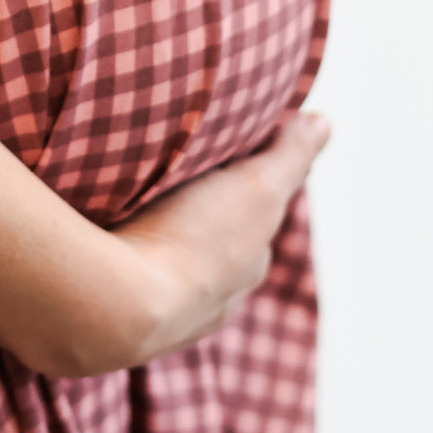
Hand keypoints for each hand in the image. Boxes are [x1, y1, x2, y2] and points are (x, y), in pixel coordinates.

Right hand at [105, 113, 330, 371]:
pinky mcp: (119, 311)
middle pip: (212, 243)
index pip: (253, 217)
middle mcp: (214, 297)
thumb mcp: (256, 185)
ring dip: (156, 233)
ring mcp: (165, 311)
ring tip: (131, 198)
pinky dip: (123, 251)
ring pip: (168, 261)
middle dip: (198, 212)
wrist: (124, 303)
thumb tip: (324, 121)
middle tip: (174, 171)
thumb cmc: (197, 241)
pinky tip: (107, 231)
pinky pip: (127, 272)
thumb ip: (290, 155)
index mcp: (247, 263)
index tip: (225, 151)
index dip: (244, 183)